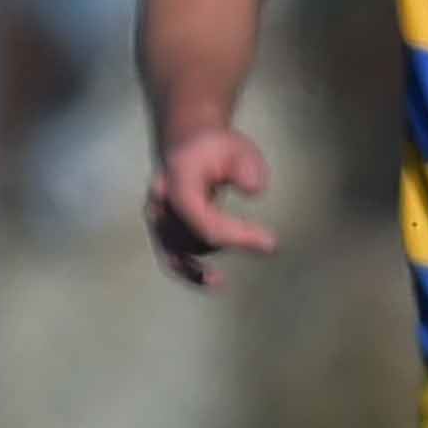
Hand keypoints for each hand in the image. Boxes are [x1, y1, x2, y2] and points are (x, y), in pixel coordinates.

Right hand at [145, 124, 277, 287]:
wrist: (188, 145)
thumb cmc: (216, 149)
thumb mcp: (238, 148)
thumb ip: (247, 166)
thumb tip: (254, 189)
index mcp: (176, 180)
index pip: (202, 219)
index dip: (235, 235)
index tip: (270, 241)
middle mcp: (160, 203)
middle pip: (190, 238)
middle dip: (229, 243)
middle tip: (269, 244)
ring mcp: (158, 220)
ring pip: (182, 252)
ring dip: (217, 251)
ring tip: (257, 243)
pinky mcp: (163, 232)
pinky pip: (173, 259)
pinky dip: (191, 273)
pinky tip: (215, 282)